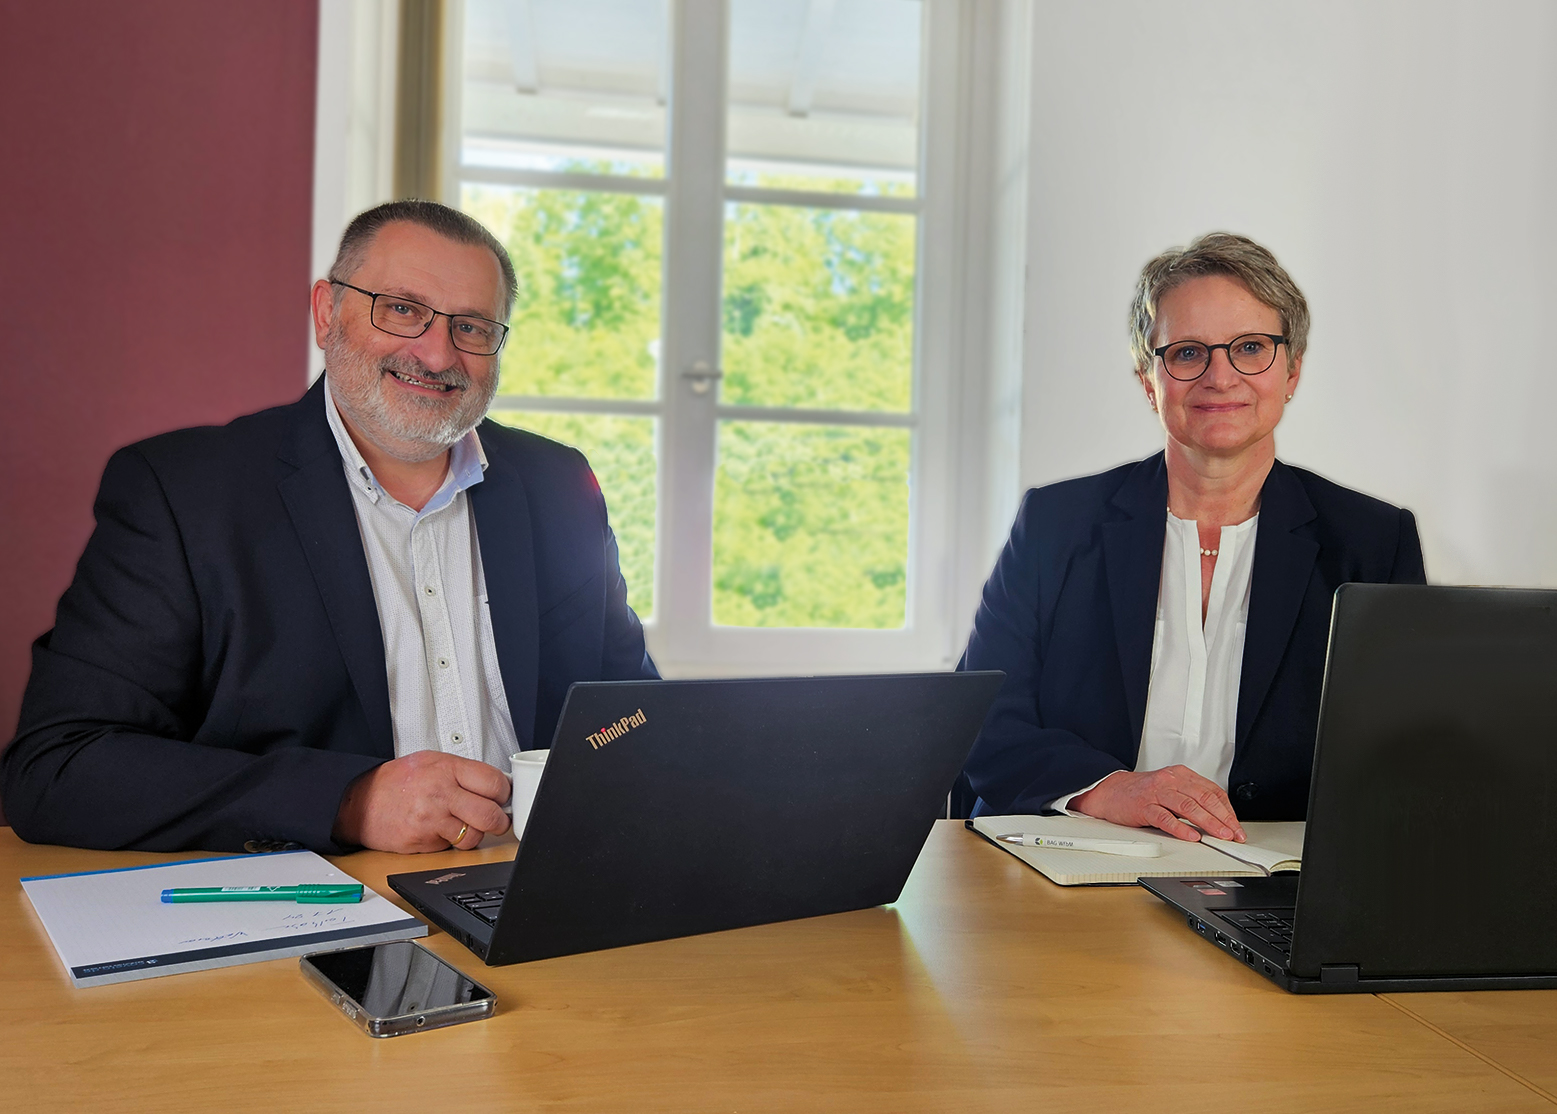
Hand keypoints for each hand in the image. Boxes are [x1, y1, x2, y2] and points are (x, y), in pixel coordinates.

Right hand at [333, 750, 511, 852]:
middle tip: (496, 820)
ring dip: (475, 834)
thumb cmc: (396, 781)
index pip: (494, 783)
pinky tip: (440, 831)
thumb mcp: (432, 762)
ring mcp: (432, 819)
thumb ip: (463, 772)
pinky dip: (451, 842)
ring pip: (474, 836)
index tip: (502, 797)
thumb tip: (496, 785)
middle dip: (499, 821)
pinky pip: (452, 847)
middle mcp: (441, 793)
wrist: (360, 802)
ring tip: (463, 825)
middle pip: (490, 814)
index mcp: (446, 768)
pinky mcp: (423, 841)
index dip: (504, 793)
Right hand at [1069, 766, 1244, 842]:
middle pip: (1204, 798)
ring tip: (1220, 835)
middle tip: (1234, 834)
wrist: (1110, 791)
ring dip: (1208, 822)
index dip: (1228, 811)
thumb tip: (1219, 819)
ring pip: (1188, 806)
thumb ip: (1192, 799)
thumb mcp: (1171, 789)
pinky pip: (1165, 817)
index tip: (1236, 827)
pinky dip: (1180, 828)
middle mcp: (1171, 780)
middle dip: (1223, 818)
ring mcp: (1157, 792)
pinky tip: (1191, 836)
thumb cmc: (1143, 793)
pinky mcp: (1144, 806)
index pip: (1212, 791)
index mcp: (1181, 775)